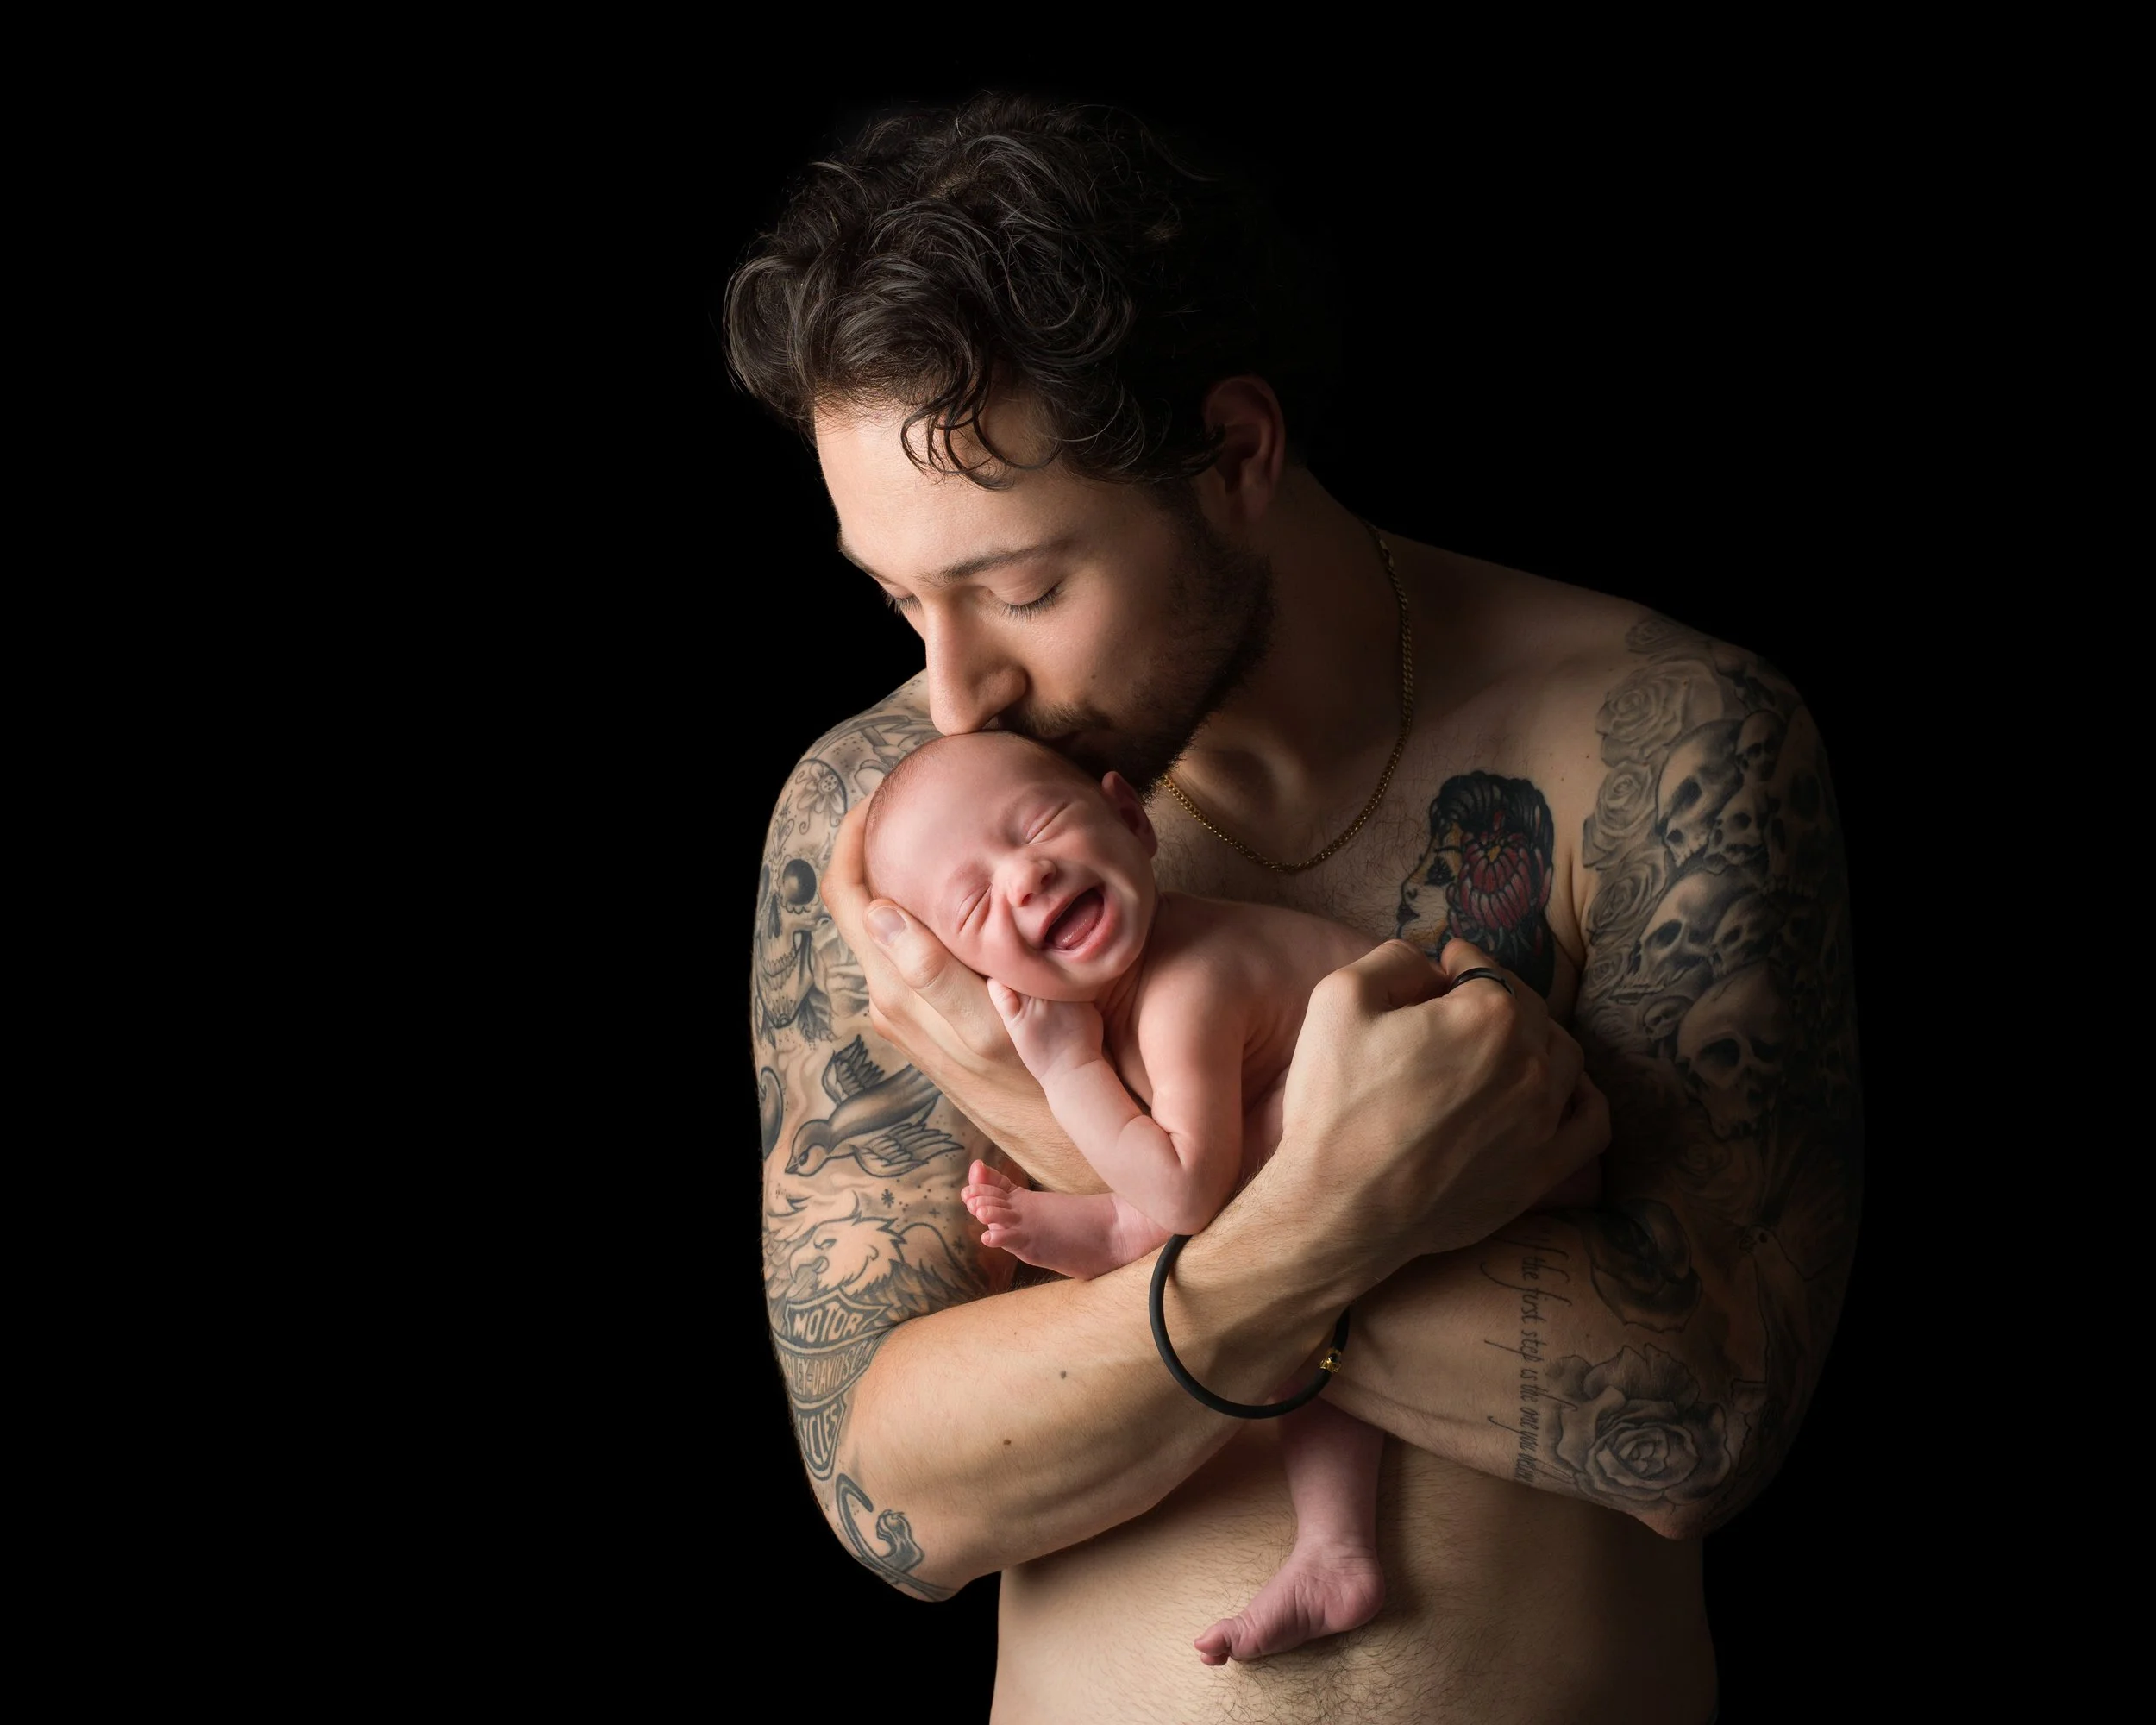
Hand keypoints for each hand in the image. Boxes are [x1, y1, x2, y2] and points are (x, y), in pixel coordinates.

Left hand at [824, 799, 1101, 1191]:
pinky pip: (914, 953)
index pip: (848, 894)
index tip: (883, 795)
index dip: (855, 837)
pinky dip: (927, 915)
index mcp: (898, 988)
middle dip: (879, 849)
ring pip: (889, 928)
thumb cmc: (1050, 1075)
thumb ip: (931, 970)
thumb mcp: (993, 1024)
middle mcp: (892, 1000)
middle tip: (918, 801)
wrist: (1072, 1136)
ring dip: (903, 881)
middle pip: (861, 904)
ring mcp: (910, 1014)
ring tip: (943, 835)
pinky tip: (967, 896)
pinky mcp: (933, 1025)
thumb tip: (877, 910)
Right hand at [1262, 936, 1608, 1285]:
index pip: (1485, 968)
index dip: (1460, 961)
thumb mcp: (1337, 998)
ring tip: (1502, 1045)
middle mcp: (1530, 1063)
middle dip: (1496, 996)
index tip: (1445, 965)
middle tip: (1463, 1003)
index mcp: (1488, 1014)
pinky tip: (1560, 1091)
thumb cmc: (1334, 1103)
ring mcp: (1543, 1121)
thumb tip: (1428, 963)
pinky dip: (1583, 1098)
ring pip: (1564, 1058)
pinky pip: (1590, 1123)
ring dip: (1536, 1039)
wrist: (1338, 1207)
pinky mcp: (1541, 1171)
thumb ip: (1392, 959)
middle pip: (1527, 1010)